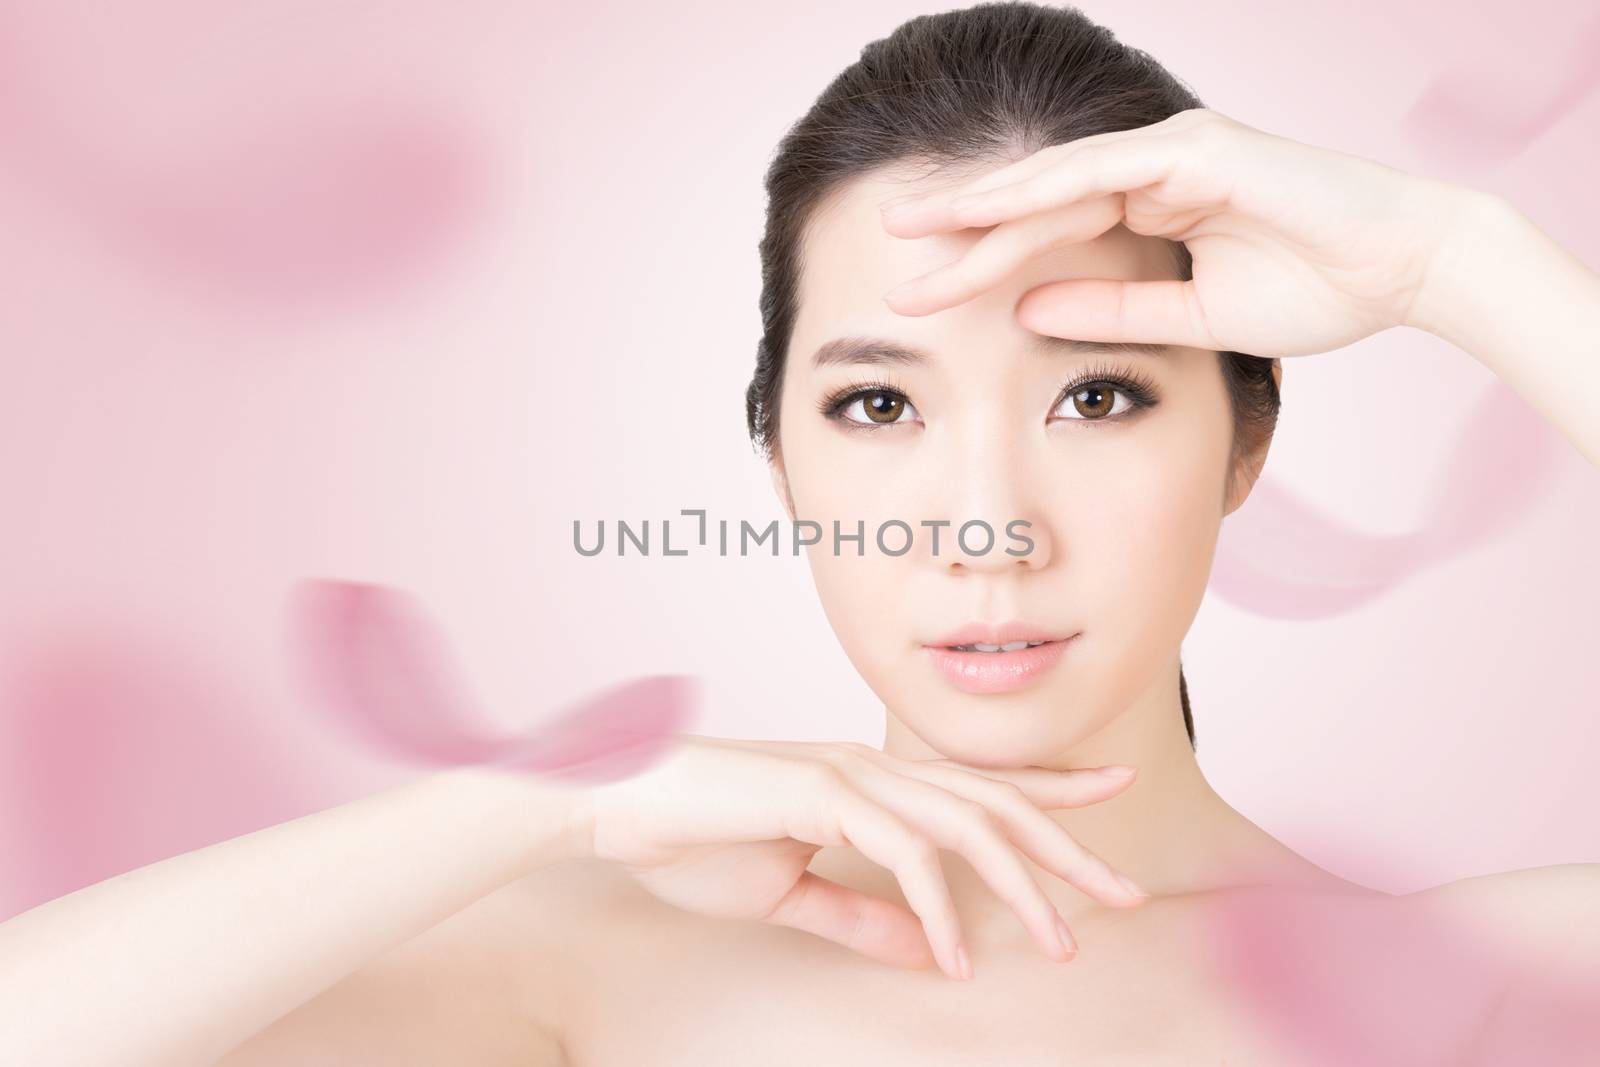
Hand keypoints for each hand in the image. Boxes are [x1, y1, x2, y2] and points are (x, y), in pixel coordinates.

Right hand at [570, 735, 1147, 979]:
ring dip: (1019, 885)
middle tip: (1127, 890)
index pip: (978, 786)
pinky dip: (936, 906)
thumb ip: (858, 915)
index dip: (1048, 791)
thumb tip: (922, 948)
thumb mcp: (790, 891)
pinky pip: (902, 854)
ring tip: (1062, 942)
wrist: (622, 807)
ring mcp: (851, 776)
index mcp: (871, 781)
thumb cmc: (696, 838)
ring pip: (965, 824)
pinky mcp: (824, 794)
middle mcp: (873, 769)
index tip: (1110, 794)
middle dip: (1066, 844)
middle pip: (994, 803)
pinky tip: (952, 958)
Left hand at [878, 108, 1483, 357]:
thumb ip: (1110, 309)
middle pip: (1034, 202)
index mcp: (1148, 209)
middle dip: (959, 227)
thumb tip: (1026, 313)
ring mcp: (1173, 152)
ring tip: (915, 225)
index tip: (918, 292)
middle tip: (888, 246)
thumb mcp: (1188, 316)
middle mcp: (1150, 171)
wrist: (1403, 270)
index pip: (1044, 234)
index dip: (978, 261)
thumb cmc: (1313, 291)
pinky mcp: (1201, 148)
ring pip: (1055, 180)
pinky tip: (994, 207)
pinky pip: (1108, 169)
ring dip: (983, 203)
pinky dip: (1049, 187)